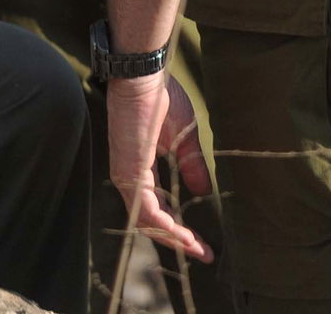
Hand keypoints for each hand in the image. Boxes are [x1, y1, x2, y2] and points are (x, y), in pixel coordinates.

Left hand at [107, 73, 214, 262]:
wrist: (145, 75)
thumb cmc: (161, 97)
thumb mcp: (184, 138)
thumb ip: (191, 166)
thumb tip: (204, 193)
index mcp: (141, 167)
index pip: (158, 207)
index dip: (179, 226)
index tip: (202, 242)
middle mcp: (129, 177)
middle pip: (152, 221)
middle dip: (178, 240)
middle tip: (203, 253)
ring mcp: (126, 177)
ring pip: (148, 222)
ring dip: (174, 238)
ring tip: (197, 248)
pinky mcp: (128, 173)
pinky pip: (146, 211)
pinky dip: (165, 226)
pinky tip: (183, 235)